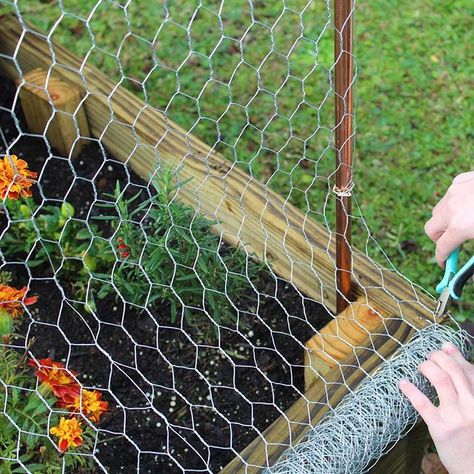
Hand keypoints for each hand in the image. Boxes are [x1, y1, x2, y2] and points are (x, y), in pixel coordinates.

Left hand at [399, 343, 473, 473]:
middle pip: (453, 370)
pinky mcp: (441, 427)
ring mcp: (457, 416)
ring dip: (427, 368)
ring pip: (441, 380)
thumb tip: (448, 347)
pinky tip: (403, 383)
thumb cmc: (472, 431)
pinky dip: (410, 390)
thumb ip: (463, 378)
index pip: (467, 368)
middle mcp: (472, 404)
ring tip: (420, 366)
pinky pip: (423, 403)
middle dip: (438, 357)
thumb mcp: (473, 404)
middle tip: (429, 356)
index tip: (442, 348)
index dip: (453, 355)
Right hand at [425, 171, 473, 265]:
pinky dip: (455, 203)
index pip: (442, 248)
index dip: (443, 259)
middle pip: (431, 229)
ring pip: (438, 211)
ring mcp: (453, 193)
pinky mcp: (459, 180)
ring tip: (463, 222)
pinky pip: (449, 196)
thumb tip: (473, 277)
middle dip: (439, 239)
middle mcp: (451, 209)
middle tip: (452, 243)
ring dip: (445, 220)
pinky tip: (471, 204)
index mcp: (460, 227)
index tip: (446, 263)